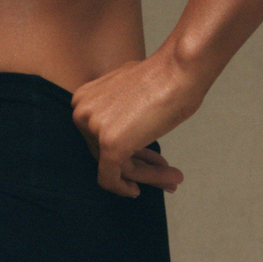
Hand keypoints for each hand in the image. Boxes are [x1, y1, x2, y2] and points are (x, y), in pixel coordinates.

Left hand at [71, 48, 204, 197]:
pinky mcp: (109, 145)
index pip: (100, 135)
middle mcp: (82, 112)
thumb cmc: (167, 77)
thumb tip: (127, 133)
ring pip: (114, 166)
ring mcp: (94, 129)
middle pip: (105, 152)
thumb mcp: (133, 93)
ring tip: (173, 180)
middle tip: (163, 170)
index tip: (147, 157)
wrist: (180, 69)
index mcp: (84, 98)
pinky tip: (137, 192)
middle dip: (137, 164)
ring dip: (146, 175)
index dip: (126, 148)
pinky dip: (124, 188)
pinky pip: (110, 178)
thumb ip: (121, 113)